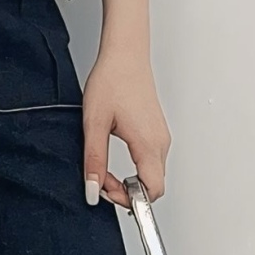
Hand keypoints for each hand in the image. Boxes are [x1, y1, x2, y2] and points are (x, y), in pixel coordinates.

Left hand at [82, 44, 169, 208]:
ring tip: (104, 169)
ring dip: (131, 181)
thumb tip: (93, 190)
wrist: (125, 55)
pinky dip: (136, 168)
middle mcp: (160, 142)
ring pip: (153, 175)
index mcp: (148, 143)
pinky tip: (116, 158)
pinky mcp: (157, 131)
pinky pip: (152, 161)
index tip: (104, 191)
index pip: (151, 191)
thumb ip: (94, 161)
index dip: (129, 200)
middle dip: (127, 193)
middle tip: (101, 181)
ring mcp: (161, 137)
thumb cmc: (112, 80)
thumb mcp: (94, 124)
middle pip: (154, 187)